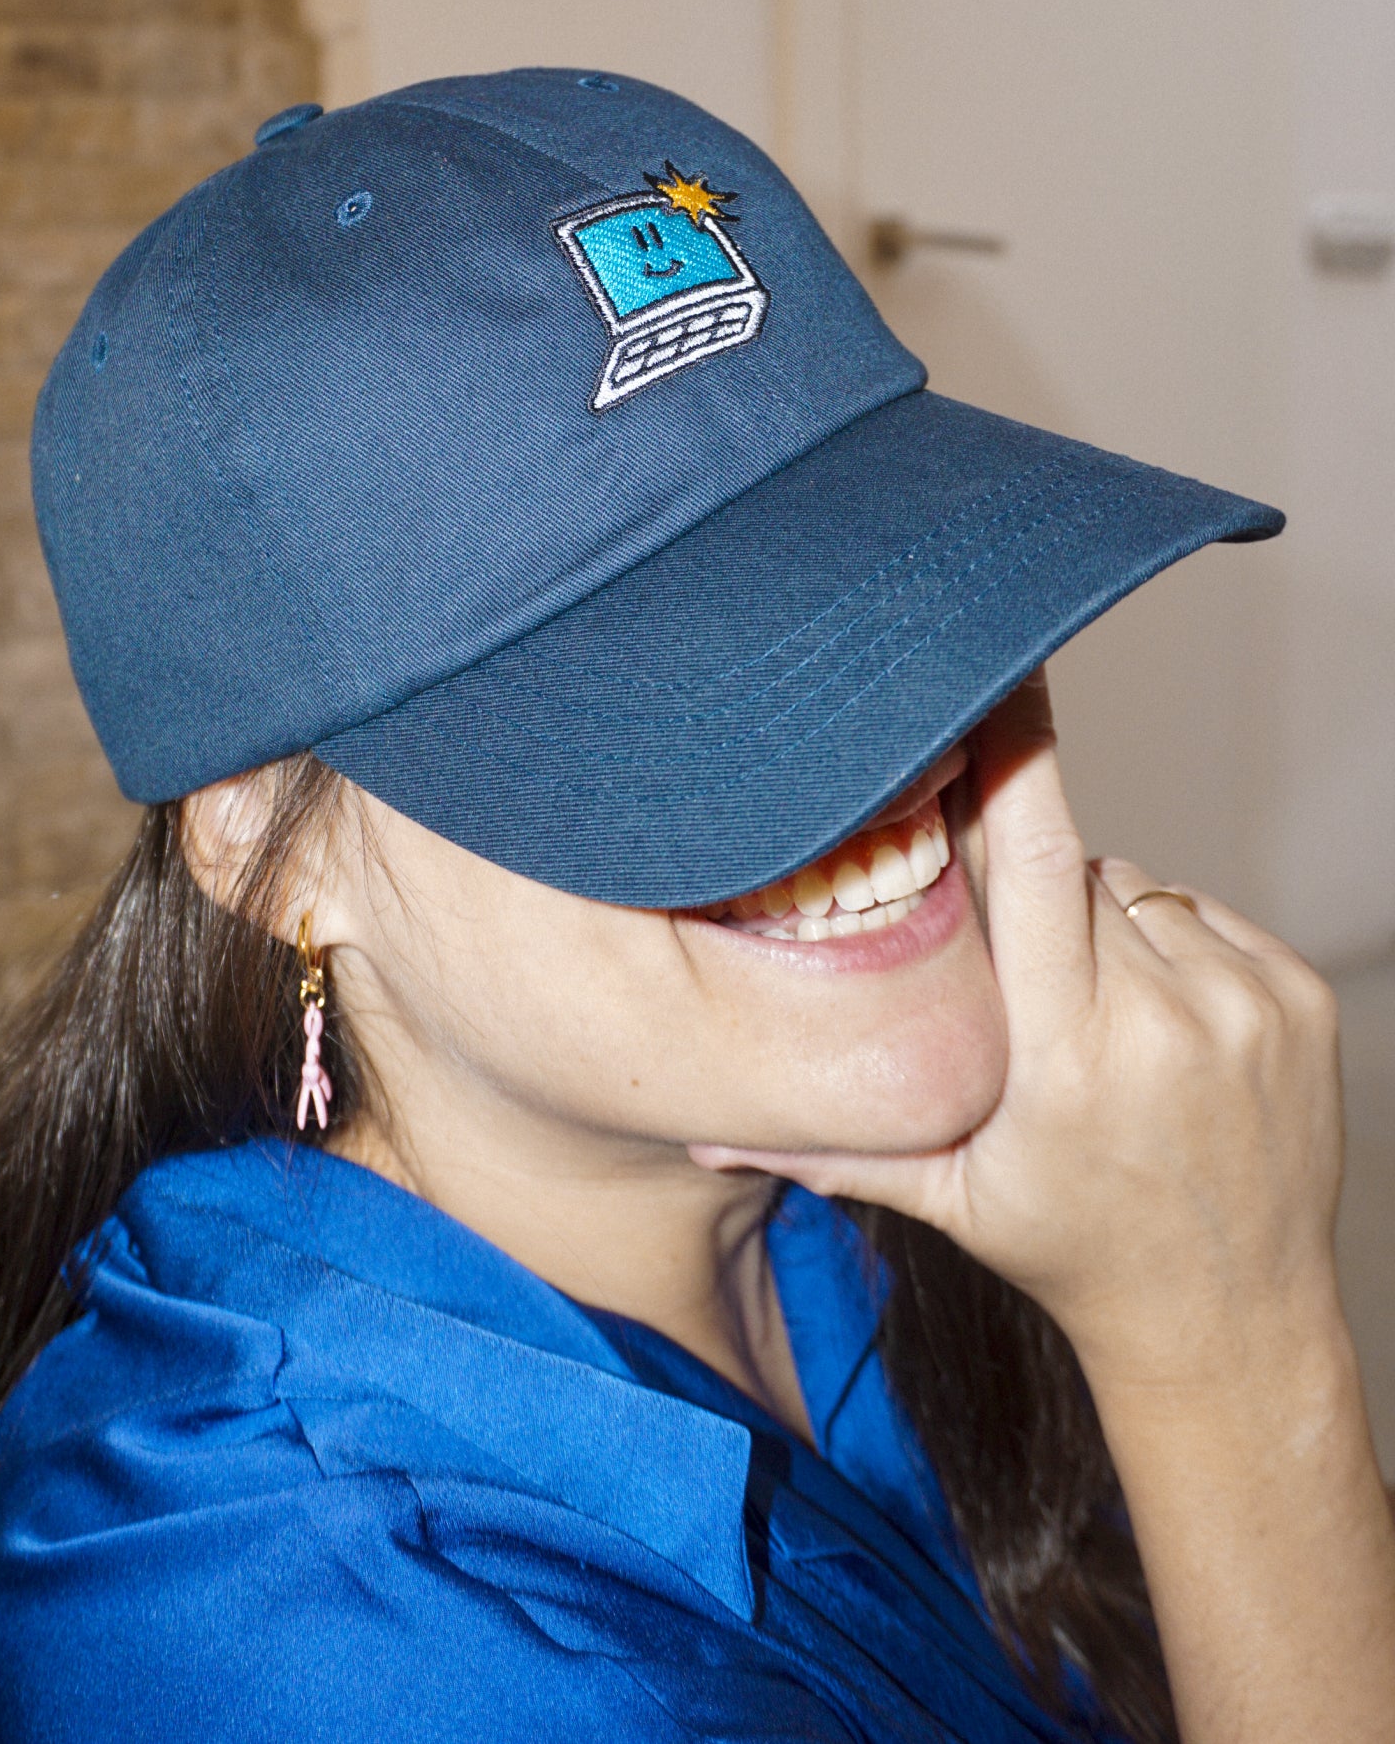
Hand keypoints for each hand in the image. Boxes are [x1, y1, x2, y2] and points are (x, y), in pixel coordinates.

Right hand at [691, 669, 1346, 1394]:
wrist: (1230, 1318)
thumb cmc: (1074, 1250)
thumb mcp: (946, 1199)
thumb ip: (828, 1147)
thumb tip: (703, 1136)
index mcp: (1064, 1051)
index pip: (1032, 861)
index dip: (1011, 763)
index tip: (998, 686)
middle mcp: (1161, 1016)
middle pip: (1074, 871)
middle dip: (1037, 902)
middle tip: (1033, 992)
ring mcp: (1243, 1004)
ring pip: (1139, 891)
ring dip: (1108, 929)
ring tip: (1105, 1022)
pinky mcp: (1301, 998)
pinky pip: (1208, 918)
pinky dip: (1174, 950)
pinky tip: (1163, 1029)